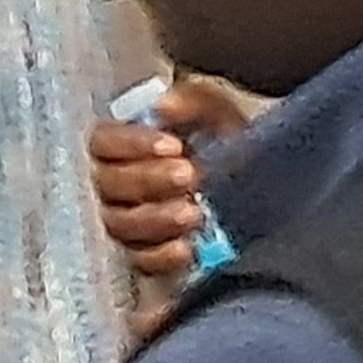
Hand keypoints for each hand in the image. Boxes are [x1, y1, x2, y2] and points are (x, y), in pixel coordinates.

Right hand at [89, 79, 247, 282]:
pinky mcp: (146, 256)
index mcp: (124, 144)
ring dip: (156, 217)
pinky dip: (162, 256)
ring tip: (194, 212)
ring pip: (122, 224)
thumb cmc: (224, 144)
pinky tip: (186, 247)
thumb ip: (191, 101)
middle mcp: (116, 185)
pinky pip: (141, 261)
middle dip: (148, 179)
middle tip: (189, 174)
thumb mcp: (216, 114)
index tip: (172, 145)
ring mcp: (128, 222)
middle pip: (109, 184)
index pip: (103, 142)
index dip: (131, 144)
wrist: (259, 189)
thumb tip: (162, 106)